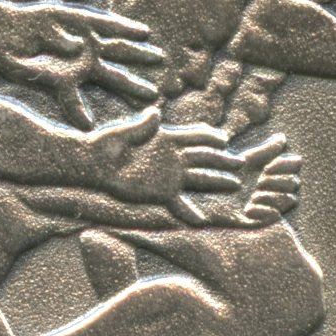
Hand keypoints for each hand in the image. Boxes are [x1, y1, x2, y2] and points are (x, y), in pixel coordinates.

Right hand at [0, 2, 164, 127]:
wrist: (3, 32)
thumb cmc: (19, 60)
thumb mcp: (46, 84)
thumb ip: (71, 103)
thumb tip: (89, 128)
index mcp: (79, 72)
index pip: (111, 83)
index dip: (132, 90)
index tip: (155, 100)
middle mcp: (87, 55)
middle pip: (119, 66)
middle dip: (140, 74)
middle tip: (166, 85)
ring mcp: (85, 37)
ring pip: (118, 46)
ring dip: (139, 52)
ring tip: (160, 57)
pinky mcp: (80, 20)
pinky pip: (106, 24)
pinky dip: (124, 28)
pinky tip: (143, 32)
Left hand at [88, 107, 243, 208]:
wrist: (95, 164)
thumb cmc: (107, 144)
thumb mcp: (124, 132)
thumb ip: (142, 126)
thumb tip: (155, 113)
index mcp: (166, 139)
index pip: (194, 136)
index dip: (210, 136)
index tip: (224, 140)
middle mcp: (173, 158)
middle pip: (203, 157)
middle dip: (222, 159)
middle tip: (241, 162)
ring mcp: (169, 176)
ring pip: (198, 178)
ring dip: (216, 181)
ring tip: (235, 185)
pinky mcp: (161, 192)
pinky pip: (179, 204)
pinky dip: (190, 212)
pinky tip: (201, 221)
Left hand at [187, 133, 300, 227]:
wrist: (212, 197)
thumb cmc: (228, 176)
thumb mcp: (246, 161)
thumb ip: (265, 150)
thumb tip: (283, 137)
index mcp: (273, 169)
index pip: (295, 164)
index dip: (286, 165)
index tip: (268, 167)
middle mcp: (276, 186)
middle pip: (294, 182)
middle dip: (276, 182)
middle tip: (259, 182)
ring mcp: (272, 202)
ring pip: (290, 199)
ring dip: (271, 196)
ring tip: (253, 197)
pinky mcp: (264, 219)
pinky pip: (277, 215)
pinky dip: (263, 211)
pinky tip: (248, 210)